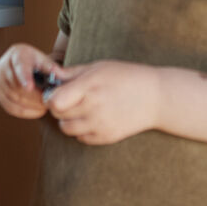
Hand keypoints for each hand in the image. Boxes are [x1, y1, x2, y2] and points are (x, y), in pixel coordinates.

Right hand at [0, 43, 60, 119]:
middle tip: (47, 102)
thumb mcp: (44, 60)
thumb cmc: (36, 62)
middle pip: (16, 85)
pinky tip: (35, 111)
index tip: (30, 87)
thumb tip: (58, 75)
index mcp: (17, 54)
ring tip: (44, 106)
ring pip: (12, 97)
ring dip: (30, 105)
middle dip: (33, 96)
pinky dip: (23, 112)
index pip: (20, 66)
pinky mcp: (0, 93)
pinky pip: (9, 106)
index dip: (24, 77)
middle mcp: (4, 66)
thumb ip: (51, 67)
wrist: (25, 64)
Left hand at [46, 60, 160, 144]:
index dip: (51, 96)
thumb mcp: (99, 67)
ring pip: (66, 128)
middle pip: (58, 114)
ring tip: (80, 109)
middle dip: (59, 106)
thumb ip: (72, 72)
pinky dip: (81, 130)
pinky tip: (92, 118)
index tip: (57, 92)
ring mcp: (100, 125)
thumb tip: (50, 74)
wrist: (156, 97)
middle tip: (69, 99)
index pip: (55, 101)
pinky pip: (81, 138)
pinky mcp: (106, 137)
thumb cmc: (126, 77)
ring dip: (68, 120)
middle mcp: (93, 107)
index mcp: (90, 86)